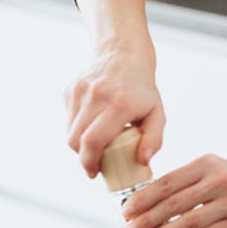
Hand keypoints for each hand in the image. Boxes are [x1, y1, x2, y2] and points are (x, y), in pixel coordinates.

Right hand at [64, 41, 163, 177]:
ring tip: (95, 144)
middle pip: (76, 139)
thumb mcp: (157, 113)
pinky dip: (77, 127)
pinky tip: (92, 123)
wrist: (124, 54)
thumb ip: (154, 139)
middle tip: (94, 164)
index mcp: (119, 104)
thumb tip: (142, 161)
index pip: (93, 141)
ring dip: (79, 144)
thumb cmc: (142, 89)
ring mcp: (81, 91)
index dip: (89, 162)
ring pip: (70, 131)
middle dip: (83, 158)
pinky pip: (69, 118)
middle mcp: (97, 96)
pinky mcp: (71, 89)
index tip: (94, 173)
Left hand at [122, 155, 226, 227]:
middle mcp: (218, 180)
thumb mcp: (218, 167)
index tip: (126, 209)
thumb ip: (190, 179)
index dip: (143, 197)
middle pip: (173, 202)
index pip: (167, 181)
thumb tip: (154, 199)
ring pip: (187, 221)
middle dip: (146, 218)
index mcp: (207, 163)